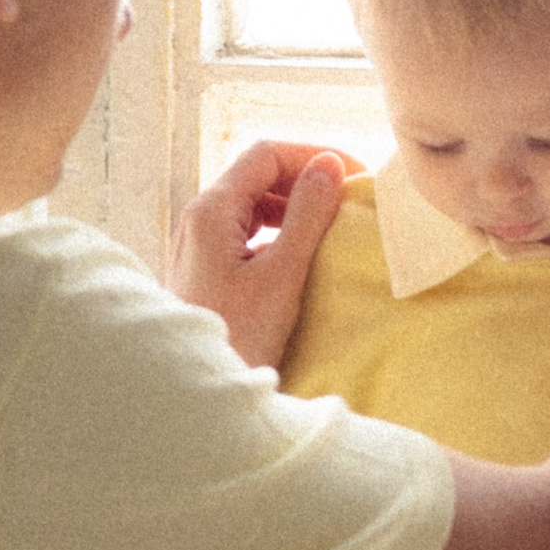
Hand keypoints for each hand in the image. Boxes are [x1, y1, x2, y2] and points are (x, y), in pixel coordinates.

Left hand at [169, 139, 358, 368]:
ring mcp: (196, 244)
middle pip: (256, 176)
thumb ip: (307, 215)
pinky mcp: (203, 269)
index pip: (266, 154)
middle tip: (349, 199)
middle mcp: (197, 219)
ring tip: (330, 225)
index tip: (354, 176)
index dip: (313, 155)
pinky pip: (243, 232)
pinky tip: (299, 253)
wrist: (196, 395)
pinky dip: (276, 231)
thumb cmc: (239, 336)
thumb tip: (328, 166)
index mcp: (211, 210)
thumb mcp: (282, 274)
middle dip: (304, 179)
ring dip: (292, 206)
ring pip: (250, 204)